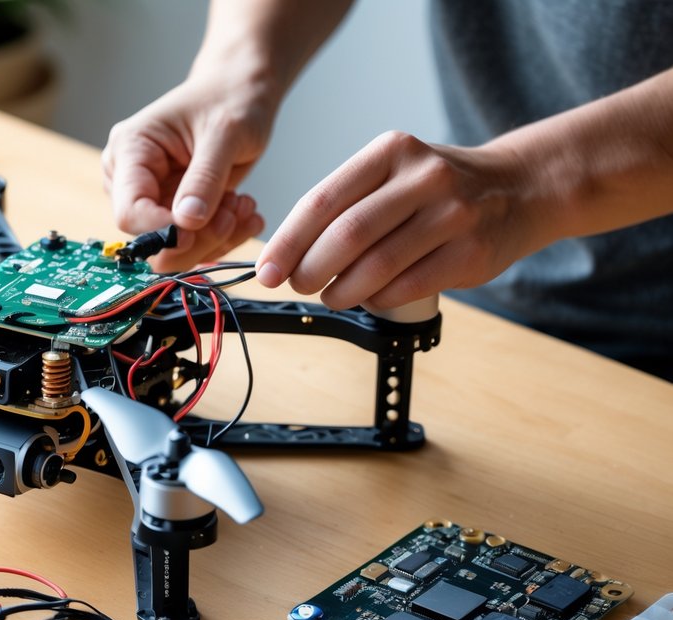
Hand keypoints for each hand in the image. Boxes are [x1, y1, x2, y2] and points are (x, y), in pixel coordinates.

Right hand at [102, 75, 271, 271]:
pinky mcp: (172, 210)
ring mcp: (151, 197)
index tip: (199, 227)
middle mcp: (131, 178)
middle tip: (233, 211)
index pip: (130, 211)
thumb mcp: (225, 134)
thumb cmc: (230, 99)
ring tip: (243, 205)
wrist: (239, 92)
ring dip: (214, 237)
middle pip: (149, 238)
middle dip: (196, 236)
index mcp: (130, 150)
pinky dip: (222, 235)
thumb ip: (205, 179)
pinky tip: (244, 212)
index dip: (162, 230)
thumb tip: (186, 222)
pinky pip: (192, 243)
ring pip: (173, 248)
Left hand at [256, 131, 533, 308]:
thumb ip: (346, 202)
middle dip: (310, 269)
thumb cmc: (439, 187)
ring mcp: (452, 214)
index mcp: (391, 152)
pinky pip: (407, 286)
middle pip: (347, 235)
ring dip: (341, 291)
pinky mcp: (470, 252)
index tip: (266, 269)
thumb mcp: (392, 171)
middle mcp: (423, 177)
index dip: (287, 241)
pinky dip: (378, 299)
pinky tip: (370, 297)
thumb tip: (287, 252)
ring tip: (330, 295)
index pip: (322, 200)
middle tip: (297, 284)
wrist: (522, 186)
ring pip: (376, 266)